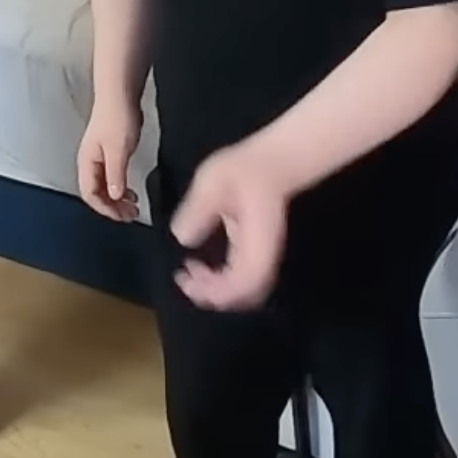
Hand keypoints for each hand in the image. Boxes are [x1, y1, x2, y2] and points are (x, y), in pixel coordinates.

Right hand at [76, 104, 140, 220]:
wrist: (120, 93)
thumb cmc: (117, 117)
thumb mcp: (119, 150)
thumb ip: (116, 175)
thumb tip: (115, 197)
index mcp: (87, 162)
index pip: (91, 194)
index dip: (106, 209)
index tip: (123, 216)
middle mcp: (89, 162)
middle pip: (96, 193)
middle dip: (112, 207)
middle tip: (131, 215)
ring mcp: (98, 156)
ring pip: (104, 186)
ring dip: (117, 198)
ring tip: (133, 206)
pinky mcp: (108, 151)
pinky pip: (110, 176)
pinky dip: (120, 187)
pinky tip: (130, 189)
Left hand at [170, 141, 290, 310]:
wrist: (274, 162)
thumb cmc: (246, 168)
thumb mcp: (212, 180)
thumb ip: (198, 209)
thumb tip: (182, 237)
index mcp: (257, 241)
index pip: (243, 282)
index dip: (215, 289)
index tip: (186, 276)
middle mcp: (265, 255)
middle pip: (245, 295)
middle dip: (211, 295)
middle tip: (183, 280)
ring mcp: (262, 257)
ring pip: (244, 292)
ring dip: (215, 292)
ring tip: (189, 277)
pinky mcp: (256, 254)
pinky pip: (241, 282)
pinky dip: (220, 284)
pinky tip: (201, 268)